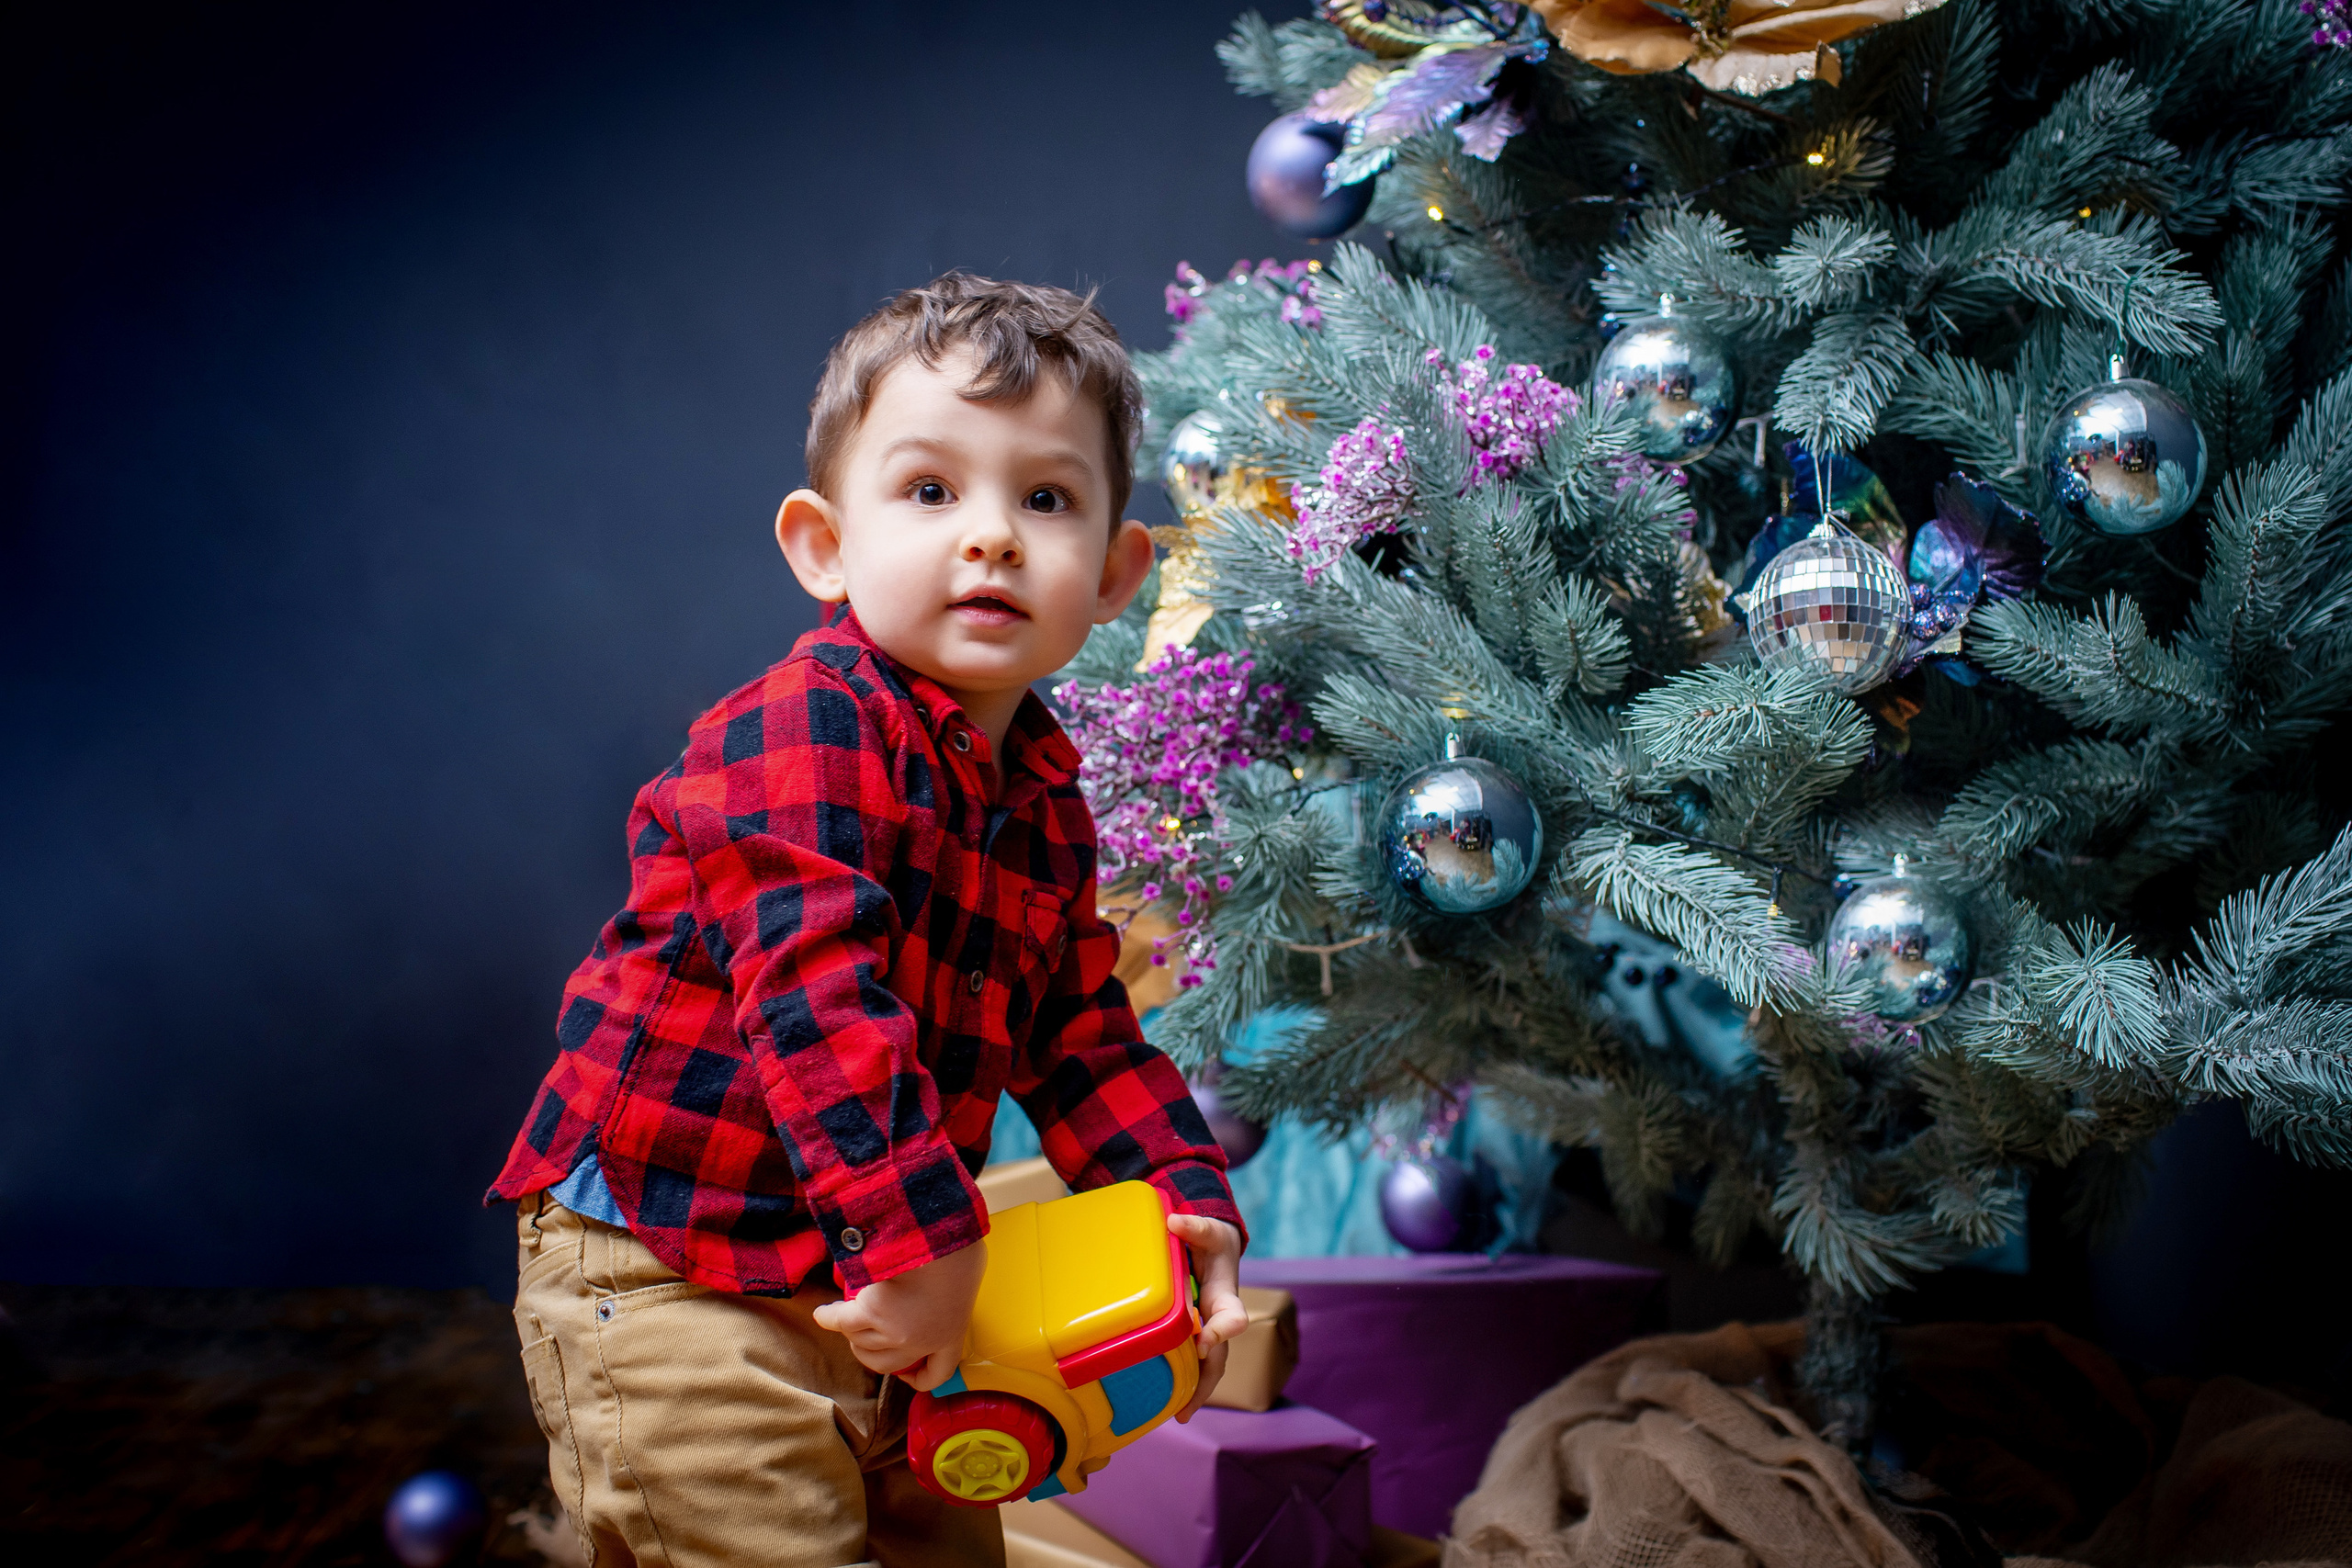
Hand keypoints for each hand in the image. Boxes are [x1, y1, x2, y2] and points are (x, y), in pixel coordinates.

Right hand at [810, 1241, 985, 1390]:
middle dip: (872, 1353)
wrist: (938, 1239)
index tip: (908, 1374)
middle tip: (867, 1336)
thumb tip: (954, 1278)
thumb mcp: (971, 1273)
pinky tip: (823, 1314)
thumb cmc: (961, 1251)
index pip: (936, 1374)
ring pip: (861, 1341)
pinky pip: (842, 1321)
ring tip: (843, 1316)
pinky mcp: (870, 1313)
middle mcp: (919, 1342)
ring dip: (850, 1330)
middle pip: (886, 1364)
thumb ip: (960, 1287)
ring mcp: (893, 1332)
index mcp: (950, 1335)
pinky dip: (828, 1318)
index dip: (919, 1379)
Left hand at [1168, 1213, 1246, 1421]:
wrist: (1213, 1249)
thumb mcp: (1207, 1230)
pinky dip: (1185, 1383)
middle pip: (1220, 1355)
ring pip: (1208, 1366)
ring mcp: (1207, 1330)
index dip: (1222, 1330)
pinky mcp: (1193, 1335)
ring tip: (1179, 1414)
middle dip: (1207, 1381)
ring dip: (1197, 1391)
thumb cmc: (1211, 1241)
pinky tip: (1168, 1402)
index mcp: (1225, 1296)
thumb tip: (1175, 1222)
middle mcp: (1219, 1319)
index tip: (1203, 1340)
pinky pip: (1192, 1363)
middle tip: (1187, 1407)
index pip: (1233, 1317)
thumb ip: (1196, 1227)